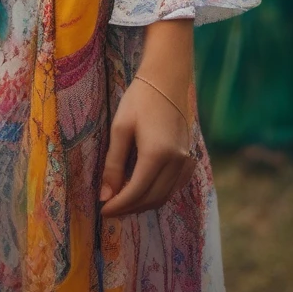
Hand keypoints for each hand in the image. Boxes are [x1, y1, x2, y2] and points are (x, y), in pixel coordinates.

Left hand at [99, 77, 195, 217]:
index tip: (103, 210)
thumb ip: (113, 164)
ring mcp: (186, 161)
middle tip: (109, 208)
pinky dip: (158, 194)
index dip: (119, 205)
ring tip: (122, 201)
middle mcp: (176, 162)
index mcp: (157, 155)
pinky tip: (143, 189)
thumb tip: (106, 195)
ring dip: (143, 203)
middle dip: (129, 208)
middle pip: (152, 199)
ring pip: (165, 196)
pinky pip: (174, 187)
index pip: (136, 192)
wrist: (167, 80)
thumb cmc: (139, 99)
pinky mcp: (189, 158)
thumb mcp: (120, 128)